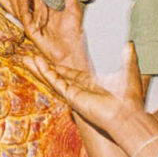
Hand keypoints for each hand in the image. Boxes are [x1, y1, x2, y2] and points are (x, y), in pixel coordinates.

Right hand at [0, 0, 89, 72]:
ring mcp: (32, 25)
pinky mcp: (32, 33)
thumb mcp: (73, 9)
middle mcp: (34, 17)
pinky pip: (26, 17)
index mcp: (40, 11)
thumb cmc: (73, 34)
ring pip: (18, 9)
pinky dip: (23, 6)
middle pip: (17, 3)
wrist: (74, 53)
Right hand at [15, 50, 152, 150]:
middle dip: (44, 69)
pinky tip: (36, 62)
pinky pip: (55, 82)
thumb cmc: (130, 96)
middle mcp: (81, 89)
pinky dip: (45, 72)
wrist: (128, 114)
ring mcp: (75, 93)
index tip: (52, 62)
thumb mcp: (129, 69)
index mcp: (93, 84)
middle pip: (58, 76)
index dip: (61, 69)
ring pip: (53, 78)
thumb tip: (130, 43)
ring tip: (27, 59)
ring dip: (40, 69)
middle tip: (31, 59)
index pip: (72, 75)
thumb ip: (127, 56)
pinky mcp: (71, 96)